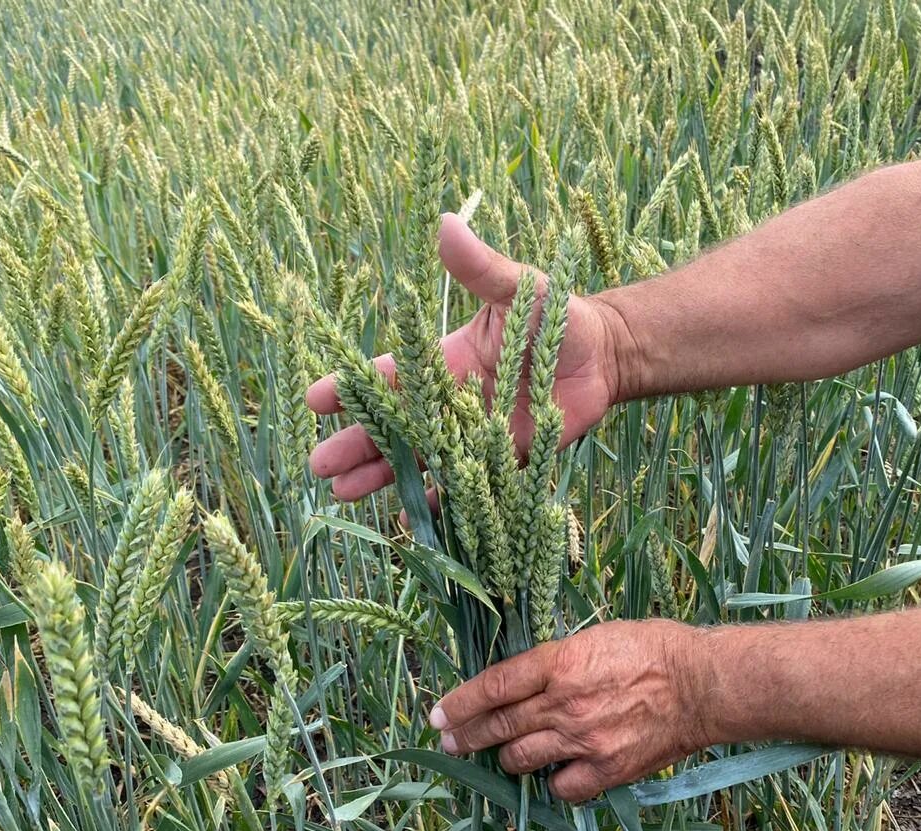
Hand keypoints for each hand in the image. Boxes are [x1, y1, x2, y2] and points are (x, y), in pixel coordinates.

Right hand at [305, 213, 627, 499]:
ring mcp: (476, 436)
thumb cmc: (557, 315)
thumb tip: (446, 223)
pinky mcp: (506, 461)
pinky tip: (412, 518)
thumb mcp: (519, 288)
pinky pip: (470, 487)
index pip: (392, 376)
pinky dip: (444, 502)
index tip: (317, 401)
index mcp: (446, 361)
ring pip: (421, 459)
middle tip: (319, 466)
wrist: (604, 355)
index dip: (354, 387)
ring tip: (344, 494)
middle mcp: (452, 402)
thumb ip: (481, 268)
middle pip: (395, 426)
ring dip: (385, 476)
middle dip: (357, 444)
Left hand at [428, 620, 710, 802]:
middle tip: (449, 742)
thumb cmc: (654, 649)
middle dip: (467, 736)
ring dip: (506, 757)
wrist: (702, 684)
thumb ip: (557, 661)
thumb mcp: (595, 637)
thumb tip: (528, 680)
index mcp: (559, 662)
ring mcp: (582, 740)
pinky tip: (556, 773)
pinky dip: (553, 782)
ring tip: (502, 755)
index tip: (438, 714)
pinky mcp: (605, 771)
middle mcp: (563, 704)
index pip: (493, 686)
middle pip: (499, 726)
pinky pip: (560, 788)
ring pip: (520, 759)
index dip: (460, 702)